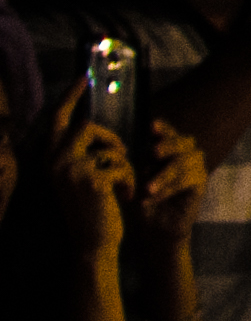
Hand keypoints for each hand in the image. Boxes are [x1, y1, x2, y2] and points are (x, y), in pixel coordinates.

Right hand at [40, 99, 129, 260]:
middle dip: (109, 139)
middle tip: (120, 157)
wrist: (94, 242)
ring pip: (108, 146)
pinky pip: (122, 164)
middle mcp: (53, 162)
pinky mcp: (91, 180)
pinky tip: (127, 196)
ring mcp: (70, 170)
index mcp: (49, 160)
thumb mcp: (82, 175)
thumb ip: (81, 150)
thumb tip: (86, 121)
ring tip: (123, 184)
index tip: (83, 78)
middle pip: (85, 127)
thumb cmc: (94, 206)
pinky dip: (131, 179)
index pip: (57, 121)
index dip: (69, 97)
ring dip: (124, 163)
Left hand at [132, 125, 204, 246]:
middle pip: (185, 141)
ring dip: (166, 173)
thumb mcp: (133, 179)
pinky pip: (190, 179)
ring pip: (187, 161)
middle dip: (169, 144)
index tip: (151, 125)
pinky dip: (169, 188)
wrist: (150, 230)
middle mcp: (185, 158)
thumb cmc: (139, 203)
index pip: (170, 134)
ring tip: (147, 189)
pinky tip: (153, 197)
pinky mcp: (200, 186)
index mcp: (167, 153)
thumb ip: (136, 162)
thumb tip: (128, 146)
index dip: (164, 128)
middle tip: (153, 153)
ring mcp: (196, 171)